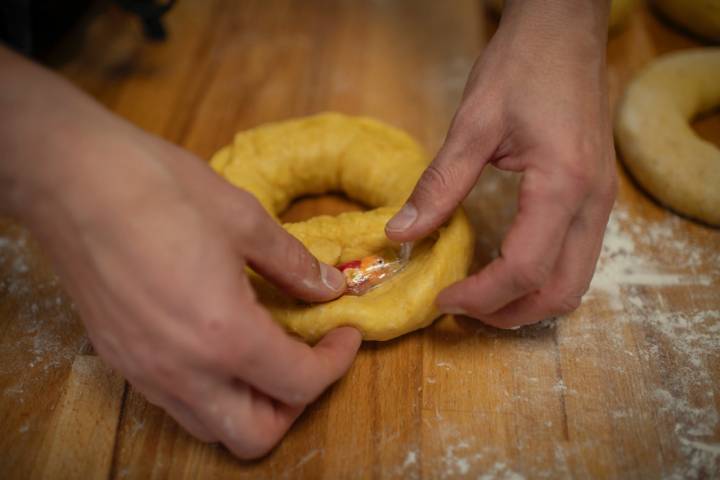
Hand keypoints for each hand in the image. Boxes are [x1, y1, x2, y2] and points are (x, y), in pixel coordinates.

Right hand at [0, 47, 360, 457]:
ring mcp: (146, 372)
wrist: (72, 179)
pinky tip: (221, 343)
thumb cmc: (159, 189)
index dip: (335, 364)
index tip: (345, 335)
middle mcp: (183, 371)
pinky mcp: (122, 361)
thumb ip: (294, 264)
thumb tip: (330, 288)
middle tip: (309, 358)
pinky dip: (214, 390)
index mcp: (223, 334)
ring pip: (213, 427)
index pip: (298, 384)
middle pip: (256, 435)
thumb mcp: (244, 219)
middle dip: (294, 405)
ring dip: (253, 404)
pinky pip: (179, 403)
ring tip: (268, 354)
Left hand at [385, 0, 616, 327]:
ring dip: (528, 301)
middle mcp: (592, 203)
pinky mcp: (595, 196)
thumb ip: (439, 185)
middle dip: (509, 313)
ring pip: (574, 282)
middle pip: (560, 292)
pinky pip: (575, 258)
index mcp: (563, 186)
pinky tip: (503, 267)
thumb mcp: (473, 124)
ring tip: (480, 297)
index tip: (441, 300)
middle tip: (461, 308)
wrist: (565, 30)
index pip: (525, 269)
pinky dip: (540, 278)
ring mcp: (601, 202)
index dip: (481, 297)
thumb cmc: (523, 65)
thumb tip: (400, 234)